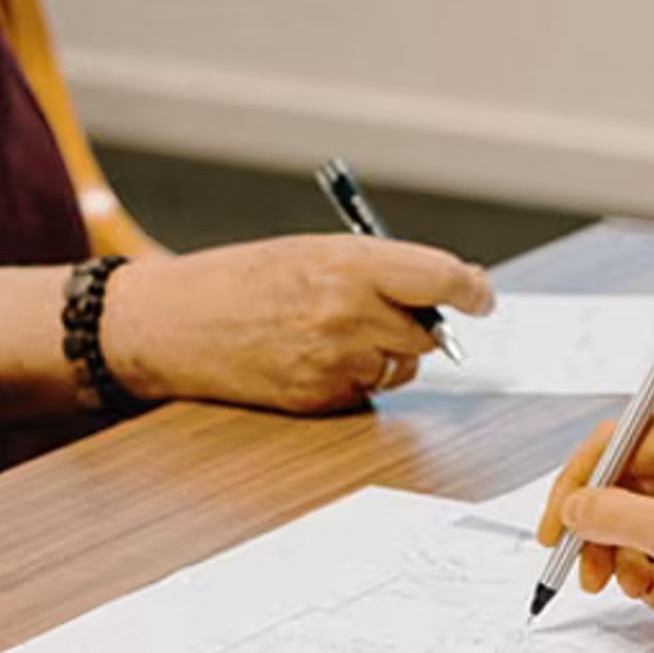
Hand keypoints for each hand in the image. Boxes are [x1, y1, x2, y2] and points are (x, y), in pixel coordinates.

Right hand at [103, 236, 492, 412]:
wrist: (172, 323)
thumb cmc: (243, 279)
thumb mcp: (312, 252)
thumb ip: (380, 268)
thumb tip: (453, 286)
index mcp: (349, 264)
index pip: (443, 280)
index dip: (472, 291)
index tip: (481, 296)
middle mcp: (348, 314)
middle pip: (428, 334)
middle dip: (416, 326)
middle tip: (379, 312)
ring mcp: (334, 363)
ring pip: (400, 369)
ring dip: (384, 356)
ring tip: (330, 334)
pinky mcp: (320, 400)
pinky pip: (366, 394)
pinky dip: (353, 380)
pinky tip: (309, 359)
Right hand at [536, 413, 653, 652]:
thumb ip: (618, 517)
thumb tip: (574, 508)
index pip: (618, 442)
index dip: (578, 484)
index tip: (556, 528)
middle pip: (628, 485)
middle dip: (603, 532)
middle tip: (590, 575)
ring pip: (646, 521)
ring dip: (629, 558)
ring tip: (640, 590)